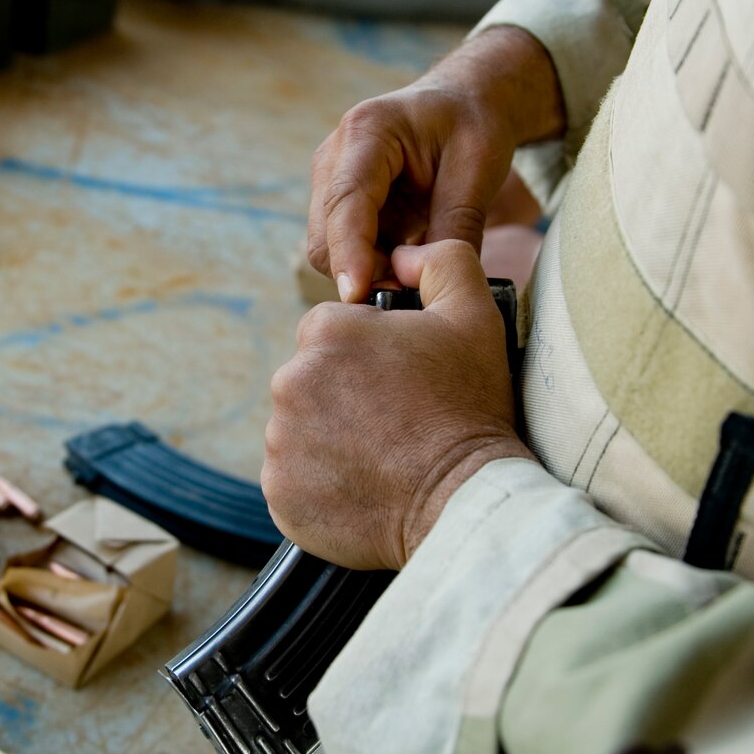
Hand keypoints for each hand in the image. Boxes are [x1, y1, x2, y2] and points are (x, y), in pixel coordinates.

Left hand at [264, 240, 532, 568]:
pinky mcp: (280, 494)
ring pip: (301, 428)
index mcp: (325, 331)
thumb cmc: (470, 407)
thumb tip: (401, 253)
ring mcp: (280, 442)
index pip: (333, 332)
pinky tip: (363, 485)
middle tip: (396, 421)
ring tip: (382, 455)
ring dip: (332, 437)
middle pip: (313, 380)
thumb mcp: (474, 314)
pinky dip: (320, 483)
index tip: (401, 381)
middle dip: (347, 395)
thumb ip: (438, 260)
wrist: (465, 500)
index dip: (371, 355)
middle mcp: (289, 382)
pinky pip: (295, 478)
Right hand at [308, 26, 563, 301]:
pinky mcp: (339, 203)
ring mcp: (331, 180)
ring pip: (327, 249)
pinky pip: (343, 249)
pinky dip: (369, 266)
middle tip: (413, 293)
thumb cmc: (471, 123)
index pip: (346, 201)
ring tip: (415, 277)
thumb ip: (455, 227)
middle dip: (360, 271)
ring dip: (364, 272)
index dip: (349, 251)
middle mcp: (335, 155)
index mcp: (367, 132)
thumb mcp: (477, 169)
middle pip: (324, 235)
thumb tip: (433, 287)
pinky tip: (405, 266)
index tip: (357, 293)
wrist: (462, 101)